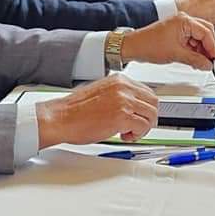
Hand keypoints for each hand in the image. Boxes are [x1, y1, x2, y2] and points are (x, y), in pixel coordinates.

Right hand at [35, 74, 158, 147]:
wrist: (61, 118)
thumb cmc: (75, 110)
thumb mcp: (102, 93)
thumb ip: (119, 96)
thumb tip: (133, 106)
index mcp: (119, 80)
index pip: (146, 92)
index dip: (145, 108)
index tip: (140, 116)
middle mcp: (123, 87)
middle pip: (153, 102)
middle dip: (148, 117)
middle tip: (137, 127)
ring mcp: (124, 101)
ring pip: (151, 115)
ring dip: (143, 128)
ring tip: (127, 132)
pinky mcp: (122, 117)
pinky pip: (142, 127)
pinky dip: (136, 135)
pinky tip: (123, 135)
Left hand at [121, 12, 214, 69]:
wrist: (133, 46)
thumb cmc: (148, 45)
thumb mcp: (176, 54)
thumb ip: (195, 60)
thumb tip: (208, 64)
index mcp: (184, 20)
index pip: (206, 32)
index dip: (213, 48)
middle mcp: (183, 20)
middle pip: (205, 32)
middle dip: (210, 47)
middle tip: (212, 61)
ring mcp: (179, 26)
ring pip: (199, 37)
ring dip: (202, 50)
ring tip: (202, 63)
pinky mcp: (176, 33)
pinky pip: (191, 40)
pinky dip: (194, 50)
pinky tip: (195, 60)